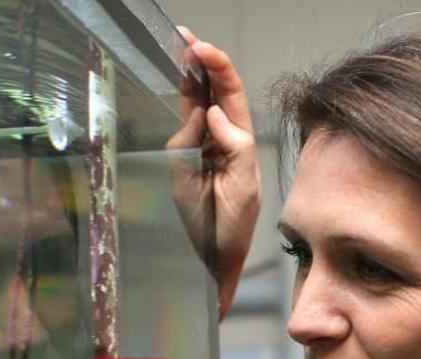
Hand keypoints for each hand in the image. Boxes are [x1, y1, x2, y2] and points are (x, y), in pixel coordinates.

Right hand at [168, 27, 261, 318]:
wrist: (213, 261)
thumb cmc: (232, 229)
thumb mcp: (243, 188)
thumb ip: (233, 149)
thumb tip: (214, 113)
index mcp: (239, 141)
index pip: (230, 95)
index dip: (218, 68)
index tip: (202, 49)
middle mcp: (218, 140)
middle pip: (210, 92)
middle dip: (200, 61)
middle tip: (185, 36)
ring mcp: (196, 151)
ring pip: (191, 107)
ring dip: (188, 80)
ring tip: (183, 52)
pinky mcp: (178, 165)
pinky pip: (178, 135)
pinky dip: (182, 118)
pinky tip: (186, 117)